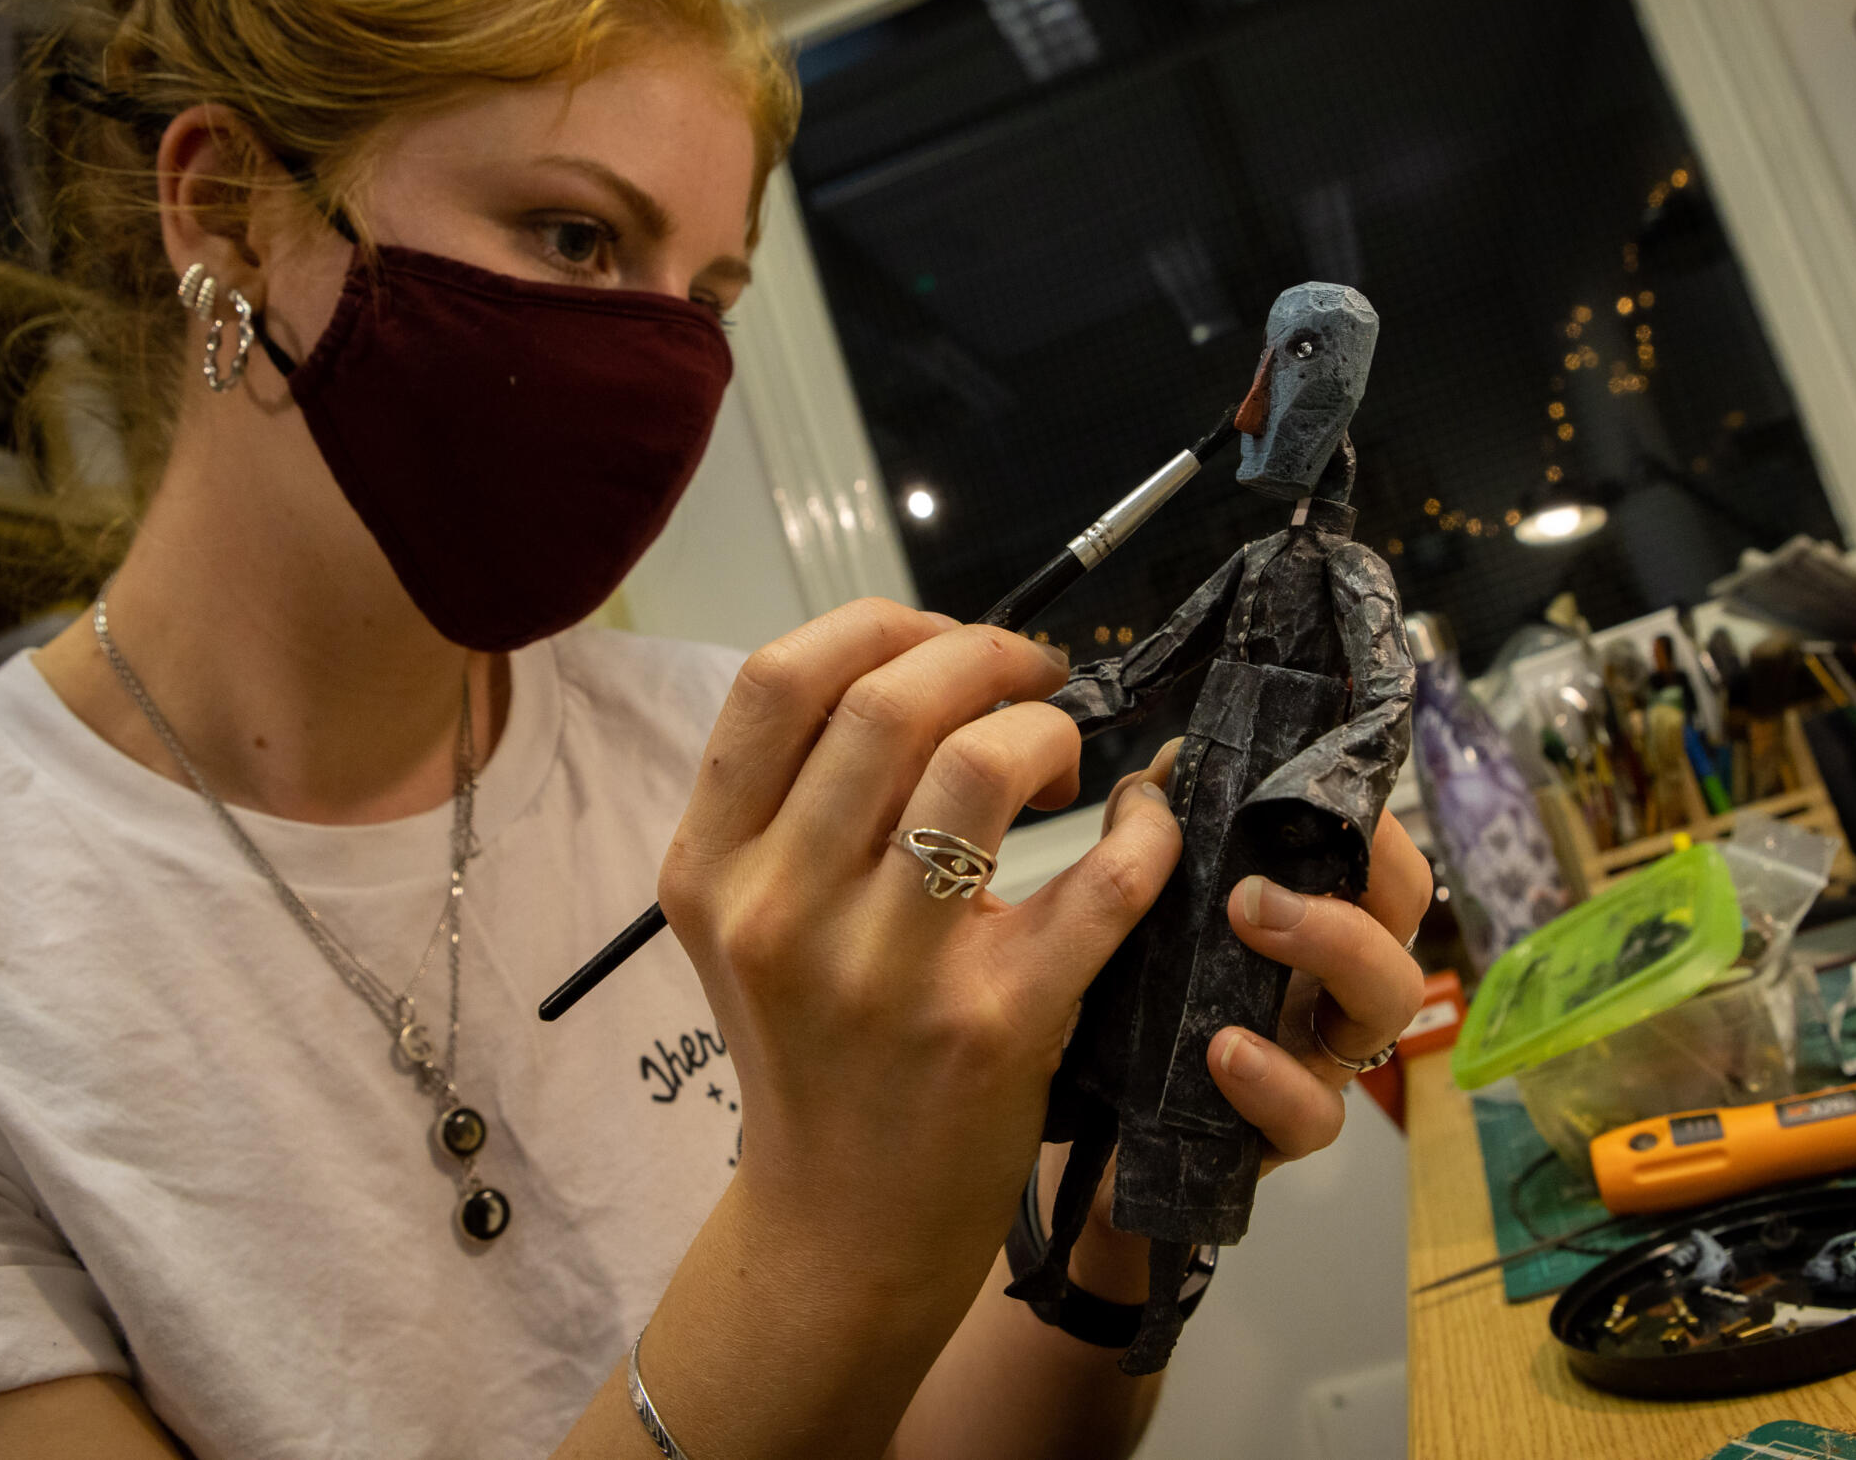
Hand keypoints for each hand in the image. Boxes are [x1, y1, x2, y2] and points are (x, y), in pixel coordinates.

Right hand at [657, 598, 1183, 1308]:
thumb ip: (793, 801)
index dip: (880, 627)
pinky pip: (1101, 880)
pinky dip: (1144, 832)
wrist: (842, 1228)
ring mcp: (883, 973)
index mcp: (711, 868)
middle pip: (888, 703)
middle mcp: (779, 913)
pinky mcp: (993, 1026)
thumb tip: (919, 665)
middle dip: (985, 657)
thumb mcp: (749, 921)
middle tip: (1032, 683)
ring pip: (980, 768)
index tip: (945, 647)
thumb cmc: (813, 1051)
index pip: (778, 681)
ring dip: (1046, 731)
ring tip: (1064, 761)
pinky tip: (1143, 827)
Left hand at [1047, 746, 1431, 1299]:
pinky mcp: (1282, 1133)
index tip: (1308, 784)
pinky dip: (1275, 1080)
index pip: (1377, 852)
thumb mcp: (1143, 909)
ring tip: (1249, 918)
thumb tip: (1169, 765)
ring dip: (1331, 943)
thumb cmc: (1133, 1002)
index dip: (1366, 816)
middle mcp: (1331, 979)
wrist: (1088, 1132)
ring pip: (1386, 1003)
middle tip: (1257, 867)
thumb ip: (1159, 833)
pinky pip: (1313, 1116)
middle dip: (1356, 871)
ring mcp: (1318, 1055)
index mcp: (1311, 914)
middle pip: (1404, 916)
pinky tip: (1224, 1052)